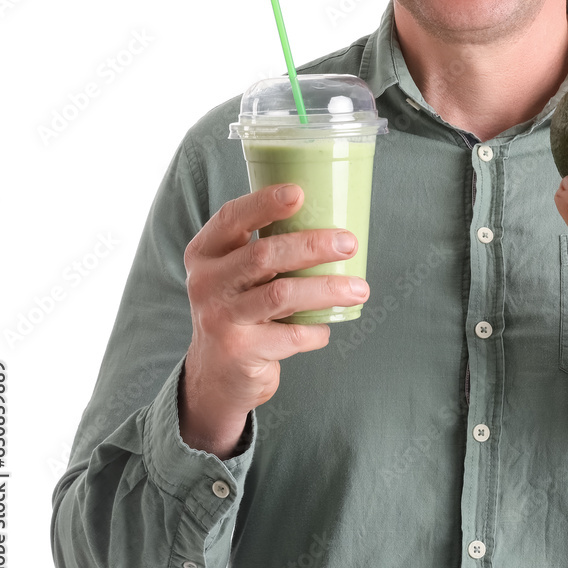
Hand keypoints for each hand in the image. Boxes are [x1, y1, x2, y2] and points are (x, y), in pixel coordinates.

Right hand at [179, 184, 368, 457]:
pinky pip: (291, 334)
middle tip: (349, 243)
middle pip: (264, 255)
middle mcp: (206, 282)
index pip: (232, 218)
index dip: (264, 202)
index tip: (299, 192)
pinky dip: (316, 330)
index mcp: (206, 252)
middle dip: (313, 246)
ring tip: (360, 288)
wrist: (216, 374)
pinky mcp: (239, 350)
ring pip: (282, 295)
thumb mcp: (238, 274)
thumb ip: (268, 249)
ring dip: (328, 289)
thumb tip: (333, 221)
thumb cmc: (242, 309)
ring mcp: (220, 317)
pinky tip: (326, 327)